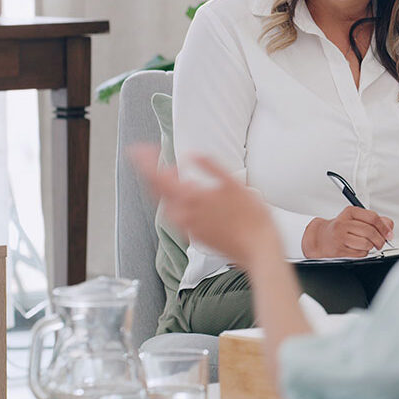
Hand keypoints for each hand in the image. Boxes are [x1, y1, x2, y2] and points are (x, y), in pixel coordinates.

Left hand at [130, 144, 279, 266]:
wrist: (258, 249)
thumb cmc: (251, 217)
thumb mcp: (233, 184)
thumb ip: (210, 166)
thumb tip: (192, 155)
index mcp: (191, 199)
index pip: (156, 177)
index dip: (145, 162)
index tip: (139, 150)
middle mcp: (183, 215)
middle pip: (157, 192)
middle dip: (155, 174)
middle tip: (161, 161)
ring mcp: (188, 228)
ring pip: (167, 204)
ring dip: (166, 189)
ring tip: (177, 177)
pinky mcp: (195, 237)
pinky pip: (177, 216)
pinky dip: (177, 202)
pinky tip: (191, 199)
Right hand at [302, 207, 393, 257]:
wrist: (321, 237)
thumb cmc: (341, 228)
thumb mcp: (357, 219)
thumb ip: (375, 220)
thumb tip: (389, 227)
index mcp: (350, 212)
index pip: (373, 217)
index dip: (384, 227)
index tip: (389, 234)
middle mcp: (344, 223)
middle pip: (370, 232)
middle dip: (380, 239)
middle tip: (381, 242)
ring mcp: (340, 236)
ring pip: (366, 243)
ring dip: (371, 246)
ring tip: (367, 245)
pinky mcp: (339, 249)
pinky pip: (359, 253)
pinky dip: (363, 253)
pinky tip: (358, 248)